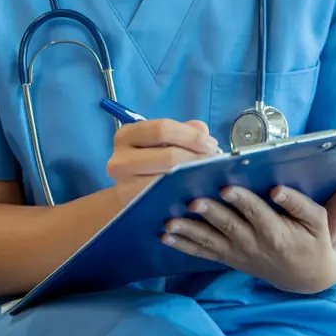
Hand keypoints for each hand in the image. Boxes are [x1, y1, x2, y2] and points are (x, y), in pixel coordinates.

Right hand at [107, 119, 221, 205]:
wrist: (130, 192)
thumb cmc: (151, 160)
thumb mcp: (163, 140)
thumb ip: (184, 130)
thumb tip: (203, 131)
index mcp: (126, 136)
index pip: (162, 129)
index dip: (191, 136)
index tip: (211, 143)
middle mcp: (119, 160)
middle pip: (168, 156)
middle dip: (198, 157)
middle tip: (215, 160)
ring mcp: (123, 186)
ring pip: (168, 179)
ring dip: (194, 175)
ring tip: (209, 173)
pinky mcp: (133, 206)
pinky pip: (165, 198)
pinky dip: (184, 192)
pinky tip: (196, 187)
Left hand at [161, 171, 335, 293]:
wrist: (307, 275)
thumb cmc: (317, 241)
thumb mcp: (328, 220)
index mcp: (281, 233)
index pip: (262, 215)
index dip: (247, 202)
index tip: (230, 188)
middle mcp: (257, 245)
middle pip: (232, 227)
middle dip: (211, 214)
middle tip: (194, 200)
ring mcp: (241, 253)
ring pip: (212, 241)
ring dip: (190, 231)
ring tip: (171, 221)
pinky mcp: (231, 256)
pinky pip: (204, 251)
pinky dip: (185, 245)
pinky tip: (166, 235)